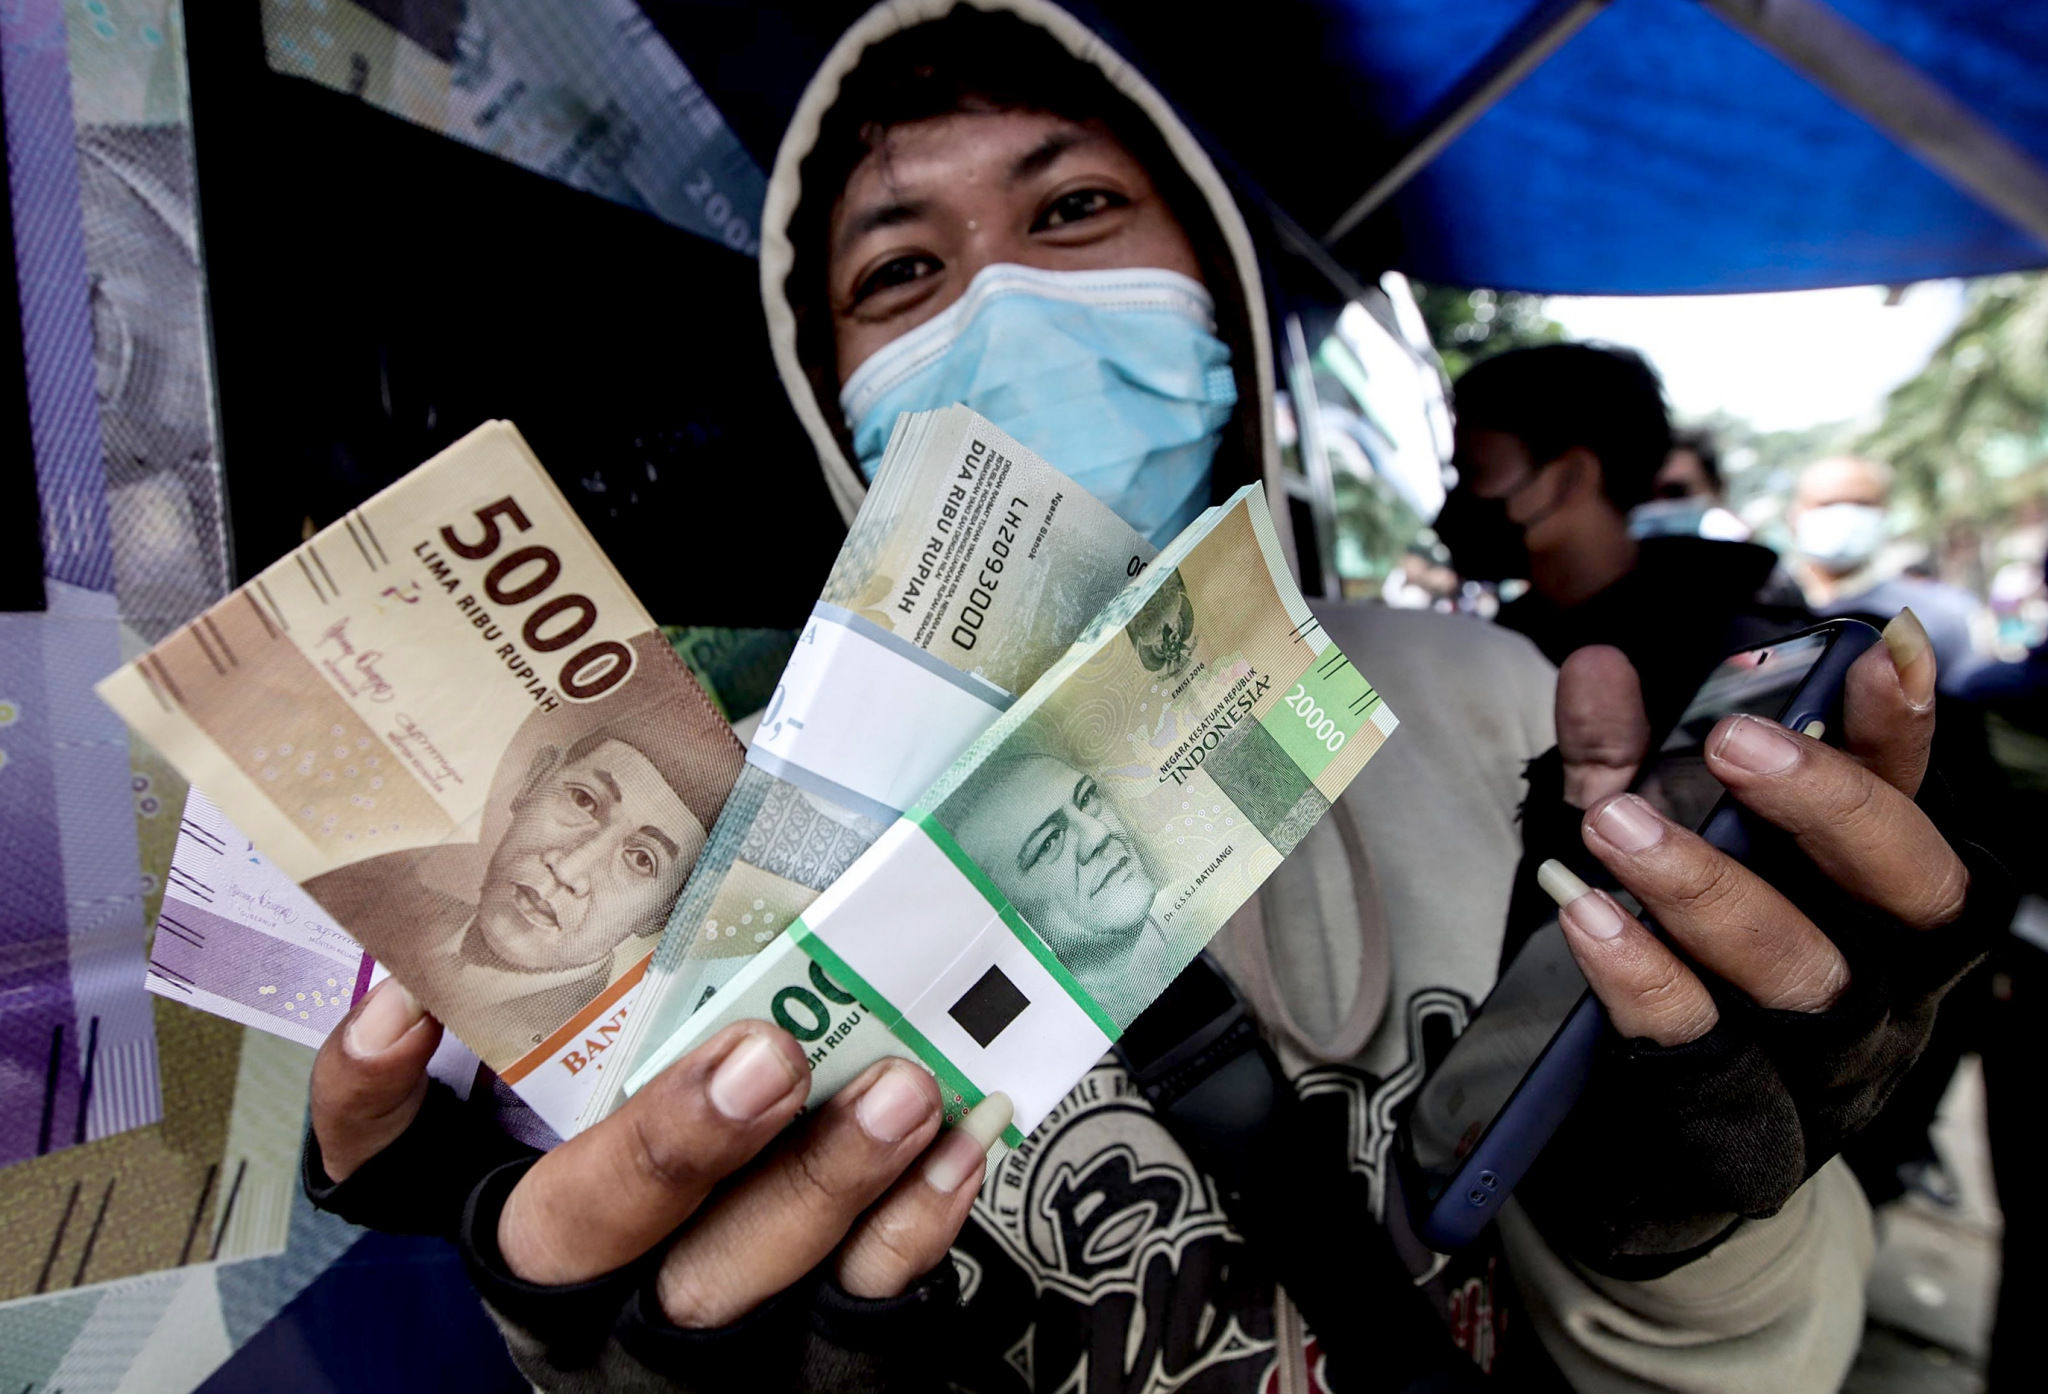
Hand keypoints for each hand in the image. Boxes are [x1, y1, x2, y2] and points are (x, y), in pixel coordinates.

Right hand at [310, 991, 1004, 1320]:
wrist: (764, 1328)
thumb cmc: (697, 1131)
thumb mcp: (632, 1050)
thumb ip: (644, 942)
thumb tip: (711, 780)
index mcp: (504, 1188)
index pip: (381, 1160)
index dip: (368, 1097)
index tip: (398, 1008)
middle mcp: (573, 1273)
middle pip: (580, 1226)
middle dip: (669, 1143)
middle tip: (763, 1058)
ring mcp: (683, 1332)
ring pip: (732, 1276)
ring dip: (822, 1181)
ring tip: (902, 1091)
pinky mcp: (803, 1363)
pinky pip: (857, 1310)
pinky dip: (912, 1228)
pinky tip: (957, 1149)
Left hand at [1518, 611, 2001, 1266]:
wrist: (1621, 1166)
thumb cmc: (1654, 977)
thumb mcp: (1627, 856)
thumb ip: (1613, 763)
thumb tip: (1595, 665)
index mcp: (1871, 906)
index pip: (1916, 809)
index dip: (1905, 733)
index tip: (1878, 651)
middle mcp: (1884, 989)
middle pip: (1911, 896)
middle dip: (1830, 806)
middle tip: (1733, 739)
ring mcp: (1829, 1078)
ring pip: (1810, 980)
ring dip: (1712, 891)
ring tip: (1617, 824)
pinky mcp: (1752, 1150)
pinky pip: (1712, 1067)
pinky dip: (1649, 987)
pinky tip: (1590, 922)